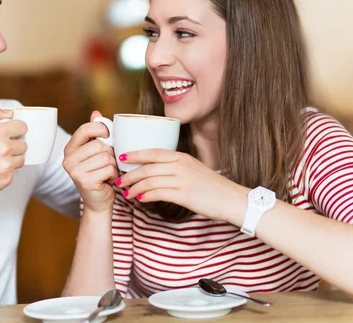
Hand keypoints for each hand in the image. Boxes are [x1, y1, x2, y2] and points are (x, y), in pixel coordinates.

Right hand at [0, 107, 27, 203]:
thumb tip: (10, 113)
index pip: (22, 126)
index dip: (15, 129)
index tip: (9, 133)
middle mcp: (5, 148)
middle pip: (24, 143)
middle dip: (13, 144)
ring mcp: (7, 165)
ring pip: (21, 159)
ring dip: (11, 159)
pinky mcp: (6, 179)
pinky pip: (13, 173)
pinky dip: (5, 172)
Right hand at [62, 111, 118, 212]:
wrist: (98, 202)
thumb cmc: (99, 174)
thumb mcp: (96, 152)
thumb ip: (95, 133)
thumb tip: (96, 113)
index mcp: (70, 149)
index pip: (85, 129)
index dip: (101, 129)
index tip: (108, 135)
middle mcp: (68, 159)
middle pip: (99, 145)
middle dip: (110, 154)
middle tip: (106, 163)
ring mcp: (75, 171)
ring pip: (106, 157)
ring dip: (112, 165)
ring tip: (106, 172)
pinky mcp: (85, 181)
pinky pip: (109, 169)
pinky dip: (113, 175)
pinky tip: (107, 181)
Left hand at [114, 149, 247, 222]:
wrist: (232, 199)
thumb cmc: (212, 187)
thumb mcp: (193, 169)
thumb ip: (176, 167)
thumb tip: (155, 172)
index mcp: (182, 157)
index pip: (153, 152)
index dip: (135, 154)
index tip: (122, 158)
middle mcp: (180, 166)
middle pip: (147, 167)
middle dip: (130, 174)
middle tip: (119, 180)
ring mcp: (182, 180)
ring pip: (149, 181)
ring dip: (135, 187)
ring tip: (127, 193)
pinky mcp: (184, 195)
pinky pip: (158, 193)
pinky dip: (146, 196)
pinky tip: (141, 199)